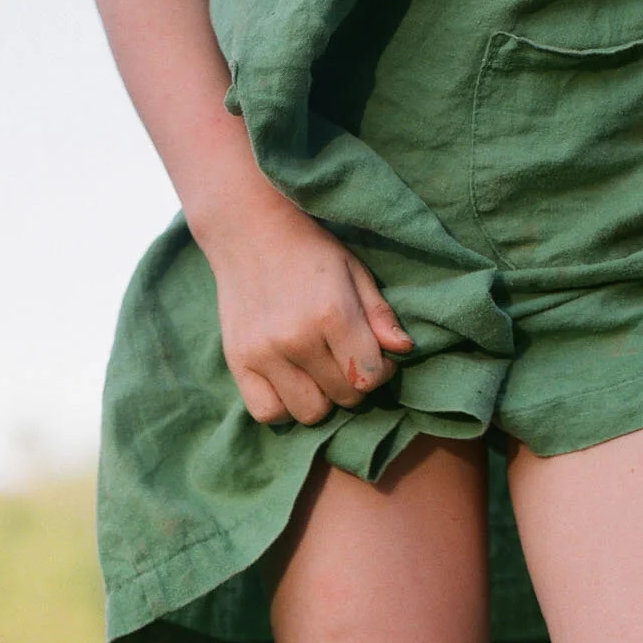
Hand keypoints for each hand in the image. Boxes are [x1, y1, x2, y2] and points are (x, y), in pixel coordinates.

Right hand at [200, 194, 413, 424]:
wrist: (249, 230)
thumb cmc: (310, 251)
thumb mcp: (354, 272)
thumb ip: (379, 314)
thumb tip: (404, 349)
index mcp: (332, 313)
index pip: (368, 377)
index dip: (380, 372)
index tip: (375, 358)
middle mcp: (297, 339)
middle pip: (342, 397)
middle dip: (353, 384)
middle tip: (346, 362)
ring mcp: (264, 353)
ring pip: (309, 412)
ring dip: (322, 399)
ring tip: (319, 375)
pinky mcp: (238, 361)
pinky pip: (268, 412)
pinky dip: (284, 407)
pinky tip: (291, 385)